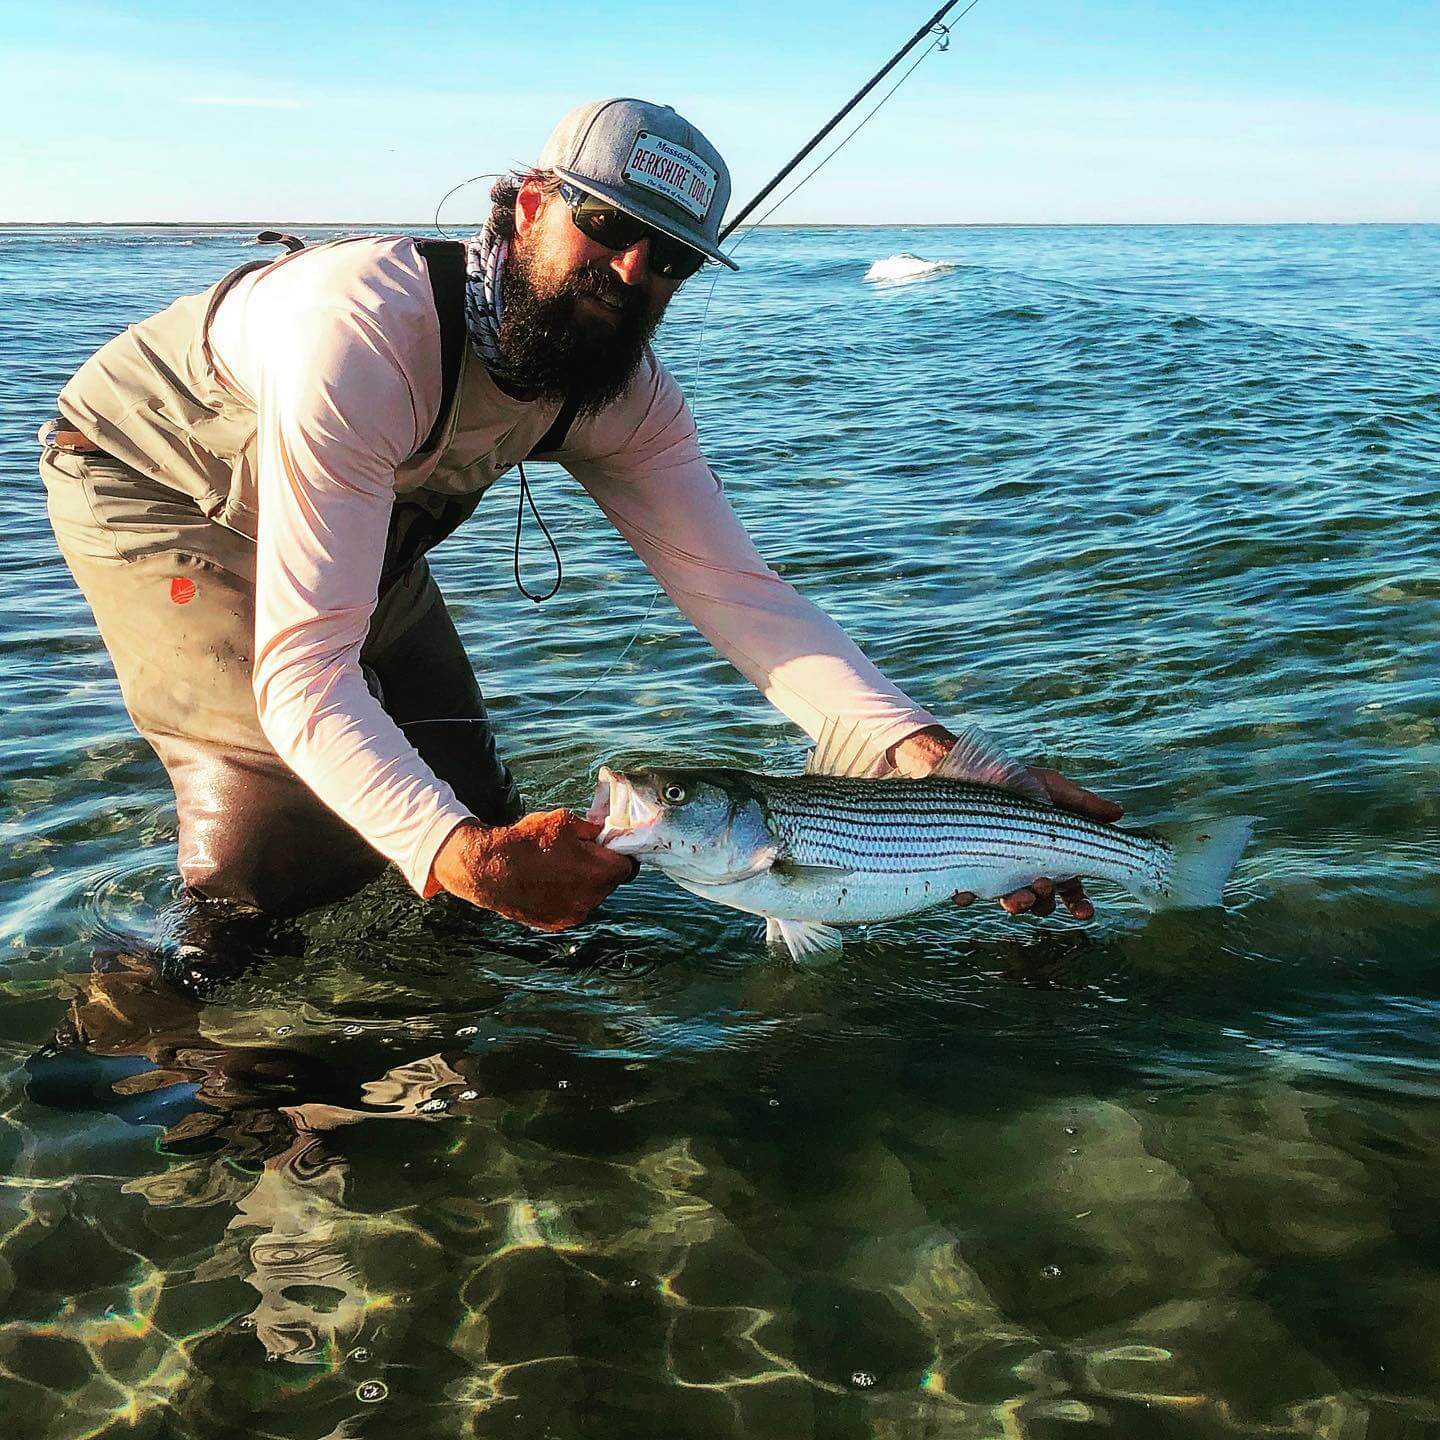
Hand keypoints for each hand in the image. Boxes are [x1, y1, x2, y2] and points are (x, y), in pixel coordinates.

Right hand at [431, 810, 636, 930]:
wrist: (490, 869)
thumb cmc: (527, 842)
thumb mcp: (564, 821)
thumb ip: (591, 828)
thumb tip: (602, 832)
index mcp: (599, 872)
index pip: (628, 866)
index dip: (619, 853)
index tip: (608, 847)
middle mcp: (591, 899)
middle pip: (609, 882)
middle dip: (600, 868)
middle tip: (580, 854)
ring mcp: (574, 914)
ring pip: (591, 896)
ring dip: (584, 883)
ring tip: (559, 868)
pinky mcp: (557, 924)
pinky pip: (572, 907)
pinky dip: (567, 896)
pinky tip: (548, 882)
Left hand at [889, 726, 1123, 919]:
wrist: (965, 768)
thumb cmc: (1011, 778)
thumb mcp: (1050, 786)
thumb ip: (1082, 803)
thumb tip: (1119, 814)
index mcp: (1049, 853)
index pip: (1071, 888)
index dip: (1079, 904)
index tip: (1084, 912)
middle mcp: (1024, 867)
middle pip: (1042, 902)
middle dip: (1046, 902)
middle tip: (1044, 885)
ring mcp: (994, 870)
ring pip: (1010, 903)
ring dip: (1019, 905)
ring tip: (1021, 894)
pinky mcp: (963, 869)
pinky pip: (965, 893)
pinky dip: (968, 895)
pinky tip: (970, 891)